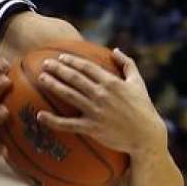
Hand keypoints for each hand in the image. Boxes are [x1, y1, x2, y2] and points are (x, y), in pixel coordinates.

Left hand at [36, 48, 166, 156]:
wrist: (147, 136)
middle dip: (58, 69)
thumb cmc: (143, 108)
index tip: (60, 57)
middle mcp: (102, 94)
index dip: (72, 61)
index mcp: (112, 83)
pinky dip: (53, 120)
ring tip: (41, 78)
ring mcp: (95, 111)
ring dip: (53, 85)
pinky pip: (68, 124)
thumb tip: (116, 50)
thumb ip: (127, 64)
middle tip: (44, 63)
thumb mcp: (138, 83)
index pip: (87, 67)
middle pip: (74, 78)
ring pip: (69, 95)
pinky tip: (39, 115)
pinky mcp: (91, 128)